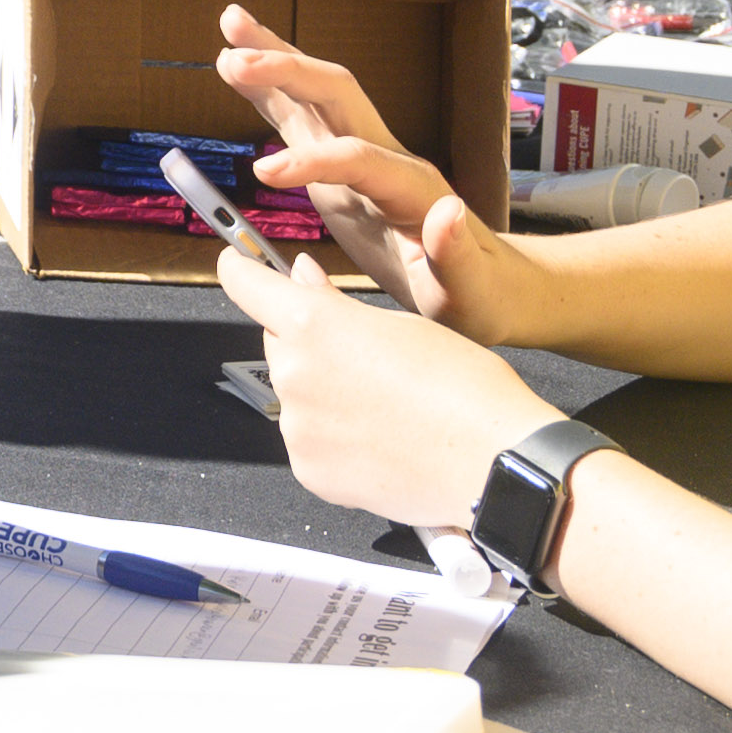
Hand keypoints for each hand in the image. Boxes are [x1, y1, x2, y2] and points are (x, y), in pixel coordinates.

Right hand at [214, 15, 507, 327]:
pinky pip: (302, 120)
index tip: (264, 174)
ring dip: (273, 59)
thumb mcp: (471, 288)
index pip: (357, 156)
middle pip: (337, 96)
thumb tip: (446, 211)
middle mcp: (386, 156)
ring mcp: (363, 156)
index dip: (310, 160)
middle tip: (235, 58)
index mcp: (411, 185)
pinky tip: (240, 71)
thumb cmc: (478, 292)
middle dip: (287, 71)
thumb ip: (455, 254)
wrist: (490, 283)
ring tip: (231, 25)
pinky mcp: (343, 167)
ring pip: (315, 94)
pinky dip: (269, 92)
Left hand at [215, 237, 559, 530]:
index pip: (245, 284)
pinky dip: (333, 439)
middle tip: (363, 356)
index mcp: (313, 325)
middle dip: (307, 342)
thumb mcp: (404, 324)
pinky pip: (310, 441)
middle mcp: (293, 374)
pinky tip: (380, 440)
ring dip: (323, 393)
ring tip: (385, 406)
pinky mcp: (309, 470)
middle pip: (278, 343)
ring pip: (296, 395)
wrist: (493, 464)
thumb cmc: (464, 387)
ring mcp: (298, 428)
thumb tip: (299, 277)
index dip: (241, 268)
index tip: (238, 262)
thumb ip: (336, 302)